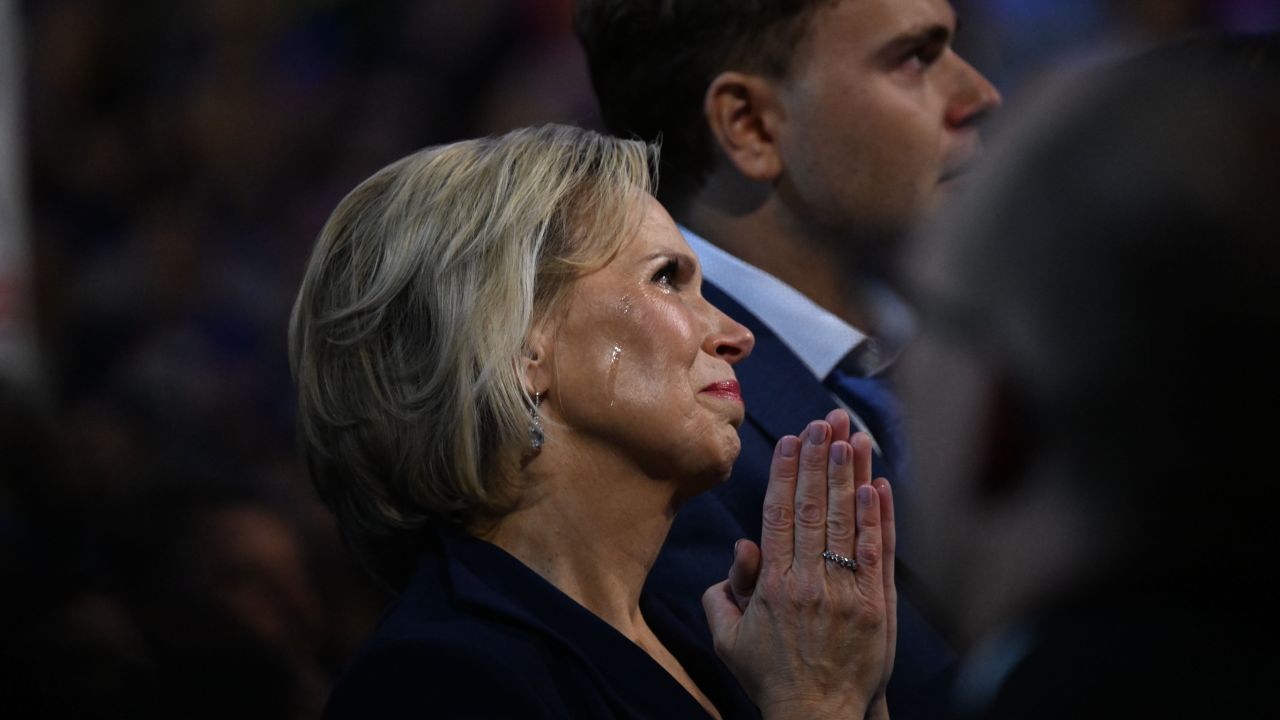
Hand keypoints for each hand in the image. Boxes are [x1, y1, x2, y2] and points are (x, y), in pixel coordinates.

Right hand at [703, 419, 892, 719]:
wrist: (819, 716)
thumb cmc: (771, 676)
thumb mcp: (729, 639)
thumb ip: (724, 593)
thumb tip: (741, 550)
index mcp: (774, 585)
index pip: (780, 514)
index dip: (788, 472)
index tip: (794, 438)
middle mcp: (812, 581)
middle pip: (818, 507)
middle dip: (822, 458)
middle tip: (827, 420)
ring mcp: (849, 591)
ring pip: (851, 521)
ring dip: (851, 475)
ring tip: (852, 436)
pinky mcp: (879, 605)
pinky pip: (880, 551)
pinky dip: (881, 516)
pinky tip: (879, 483)